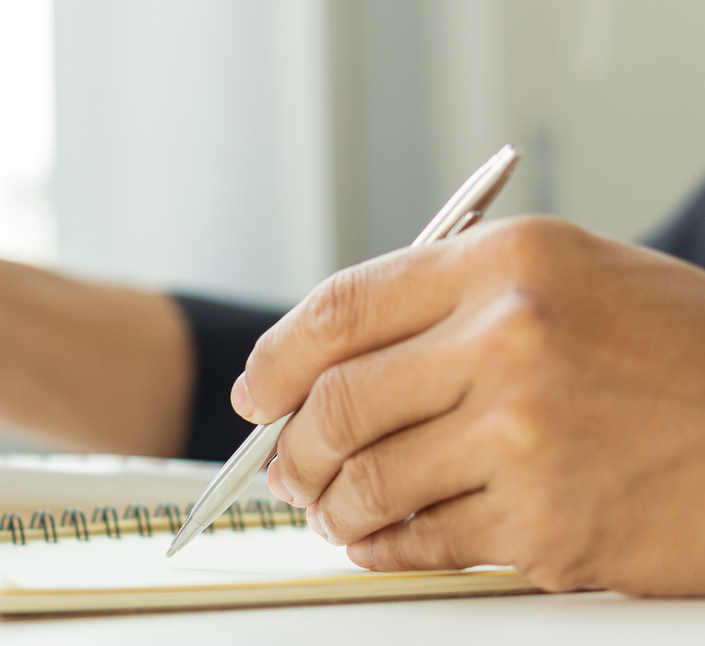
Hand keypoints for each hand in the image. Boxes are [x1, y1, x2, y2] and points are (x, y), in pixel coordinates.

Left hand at [235, 217, 704, 595]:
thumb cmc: (677, 354)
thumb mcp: (569, 278)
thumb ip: (450, 304)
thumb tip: (328, 362)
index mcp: (506, 264)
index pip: (338, 310)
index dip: (275, 361)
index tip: (257, 393)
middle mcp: (510, 341)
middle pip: (336, 404)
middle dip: (291, 448)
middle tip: (285, 468)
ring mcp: (527, 438)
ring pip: (368, 483)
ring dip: (332, 507)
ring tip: (333, 511)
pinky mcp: (546, 525)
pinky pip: (423, 544)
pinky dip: (385, 550)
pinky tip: (383, 543)